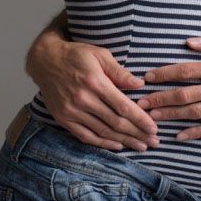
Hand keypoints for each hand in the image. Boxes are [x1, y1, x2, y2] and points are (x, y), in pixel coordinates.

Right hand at [28, 37, 158, 150]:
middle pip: (115, 122)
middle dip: (137, 134)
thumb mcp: (100, 54)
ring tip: (140, 146)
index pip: (123, 106)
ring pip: (103, 132)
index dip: (141, 119)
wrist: (45, 60)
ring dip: (124, 141)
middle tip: (154, 142)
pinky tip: (117, 146)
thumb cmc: (77, 55)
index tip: (154, 128)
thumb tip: (139, 84)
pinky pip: (85, 136)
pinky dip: (102, 143)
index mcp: (95, 82)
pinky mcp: (63, 119)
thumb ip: (119, 72)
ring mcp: (72, 111)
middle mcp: (83, 99)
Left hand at [138, 32, 200, 140]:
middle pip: (185, 95)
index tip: (147, 78)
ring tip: (152, 120)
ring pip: (196, 113)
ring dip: (172, 116)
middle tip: (140, 104)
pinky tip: (180, 136)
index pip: (186, 70)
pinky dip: (196, 133)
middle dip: (160, 99)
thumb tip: (189, 42)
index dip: (164, 75)